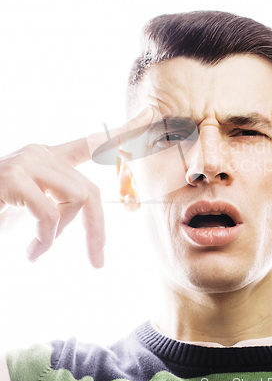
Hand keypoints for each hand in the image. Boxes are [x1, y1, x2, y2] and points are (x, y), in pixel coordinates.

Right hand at [0, 107, 153, 266]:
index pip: (92, 143)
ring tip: (40, 252)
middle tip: (97, 260)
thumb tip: (93, 213)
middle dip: (97, 230)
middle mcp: (40, 154)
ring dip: (63, 235)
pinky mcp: (13, 177)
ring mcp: (26, 162)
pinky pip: (51, 213)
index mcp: (48, 159)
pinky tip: (32, 253)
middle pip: (92, 191)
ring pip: (79, 199)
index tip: (150, 119)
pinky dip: (46, 240)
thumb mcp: (35, 209)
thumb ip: (62, 205)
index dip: (123, 133)